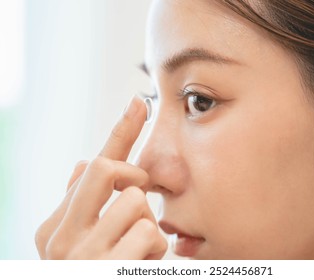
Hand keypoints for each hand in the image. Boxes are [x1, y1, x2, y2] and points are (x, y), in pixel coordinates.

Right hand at [35, 96, 166, 258]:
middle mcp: (61, 237)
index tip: (139, 103)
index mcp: (53, 226)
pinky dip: (156, 251)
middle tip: (138, 199)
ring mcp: (83, 255)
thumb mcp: (81, 240)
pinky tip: (141, 265)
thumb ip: (81, 204)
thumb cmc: (94, 272)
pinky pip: (150, 234)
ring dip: (146, 225)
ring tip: (136, 250)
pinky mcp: (109, 269)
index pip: (89, 168)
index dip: (120, 132)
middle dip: (133, 176)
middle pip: (104, 168)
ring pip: (135, 201)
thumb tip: (82, 161)